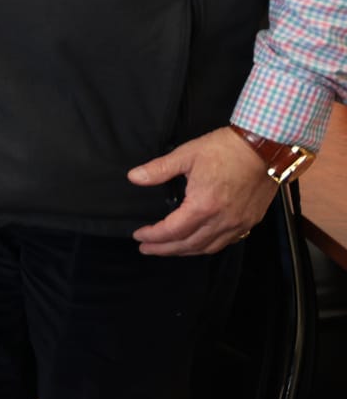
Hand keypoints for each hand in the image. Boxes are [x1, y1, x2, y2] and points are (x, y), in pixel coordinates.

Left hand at [128, 126, 277, 255]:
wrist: (265, 147)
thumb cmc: (224, 149)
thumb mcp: (186, 155)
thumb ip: (158, 169)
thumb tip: (133, 177)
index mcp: (203, 205)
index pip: (172, 231)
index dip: (153, 236)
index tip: (138, 237)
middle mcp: (222, 220)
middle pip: (188, 245)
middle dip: (165, 249)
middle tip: (147, 249)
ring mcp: (239, 223)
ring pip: (208, 247)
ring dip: (185, 251)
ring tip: (168, 249)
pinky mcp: (250, 221)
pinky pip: (226, 242)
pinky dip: (208, 246)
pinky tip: (199, 242)